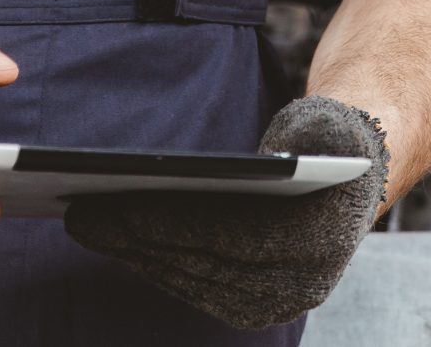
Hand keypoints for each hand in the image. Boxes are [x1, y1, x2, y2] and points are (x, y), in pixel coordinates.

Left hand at [63, 96, 390, 328]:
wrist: (351, 178)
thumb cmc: (328, 139)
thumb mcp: (325, 122)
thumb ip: (312, 135)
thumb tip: (279, 160)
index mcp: (325, 238)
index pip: (232, 236)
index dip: (169, 222)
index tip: (115, 203)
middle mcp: (304, 284)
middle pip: (202, 262)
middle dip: (135, 238)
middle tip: (79, 213)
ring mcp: (280, 303)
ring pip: (191, 280)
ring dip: (134, 255)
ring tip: (87, 225)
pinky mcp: (256, 308)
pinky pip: (194, 288)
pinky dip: (153, 265)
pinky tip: (117, 242)